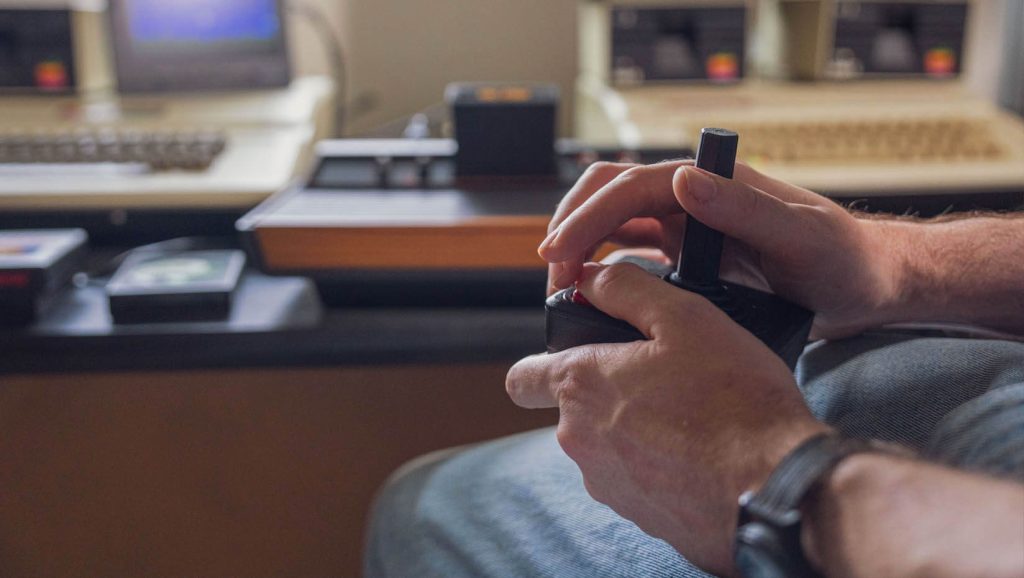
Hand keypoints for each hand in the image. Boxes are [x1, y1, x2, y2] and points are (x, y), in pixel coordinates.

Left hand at [507, 262, 828, 575]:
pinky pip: (637, 480)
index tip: (574, 358)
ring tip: (693, 417)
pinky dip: (660, 465)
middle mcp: (580, 440)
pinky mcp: (638, 515)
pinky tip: (702, 453)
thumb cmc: (733, 397)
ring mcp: (606, 484)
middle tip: (666, 379)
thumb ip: (626, 290)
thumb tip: (590, 278)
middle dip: (610, 393)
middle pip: (575, 410)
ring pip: (608, 445)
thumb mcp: (685, 317)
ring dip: (637, 430)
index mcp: (582, 386)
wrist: (775, 485)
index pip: (522, 378)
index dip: (539, 367)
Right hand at [539, 161, 900, 338]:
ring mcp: (689, 226)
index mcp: (713, 184)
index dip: (587, 217)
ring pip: (614, 222)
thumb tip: (682, 182)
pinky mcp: (690, 256)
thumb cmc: (844, 260)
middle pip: (609, 194)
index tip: (560, 254)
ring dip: (581, 245)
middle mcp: (694, 199)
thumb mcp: (801, 236)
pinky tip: (591, 294)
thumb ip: (744, 209)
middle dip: (571, 224)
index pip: (631, 188)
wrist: (867, 287)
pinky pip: (632, 252)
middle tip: (552, 272)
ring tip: (561, 286)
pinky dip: (603, 267)